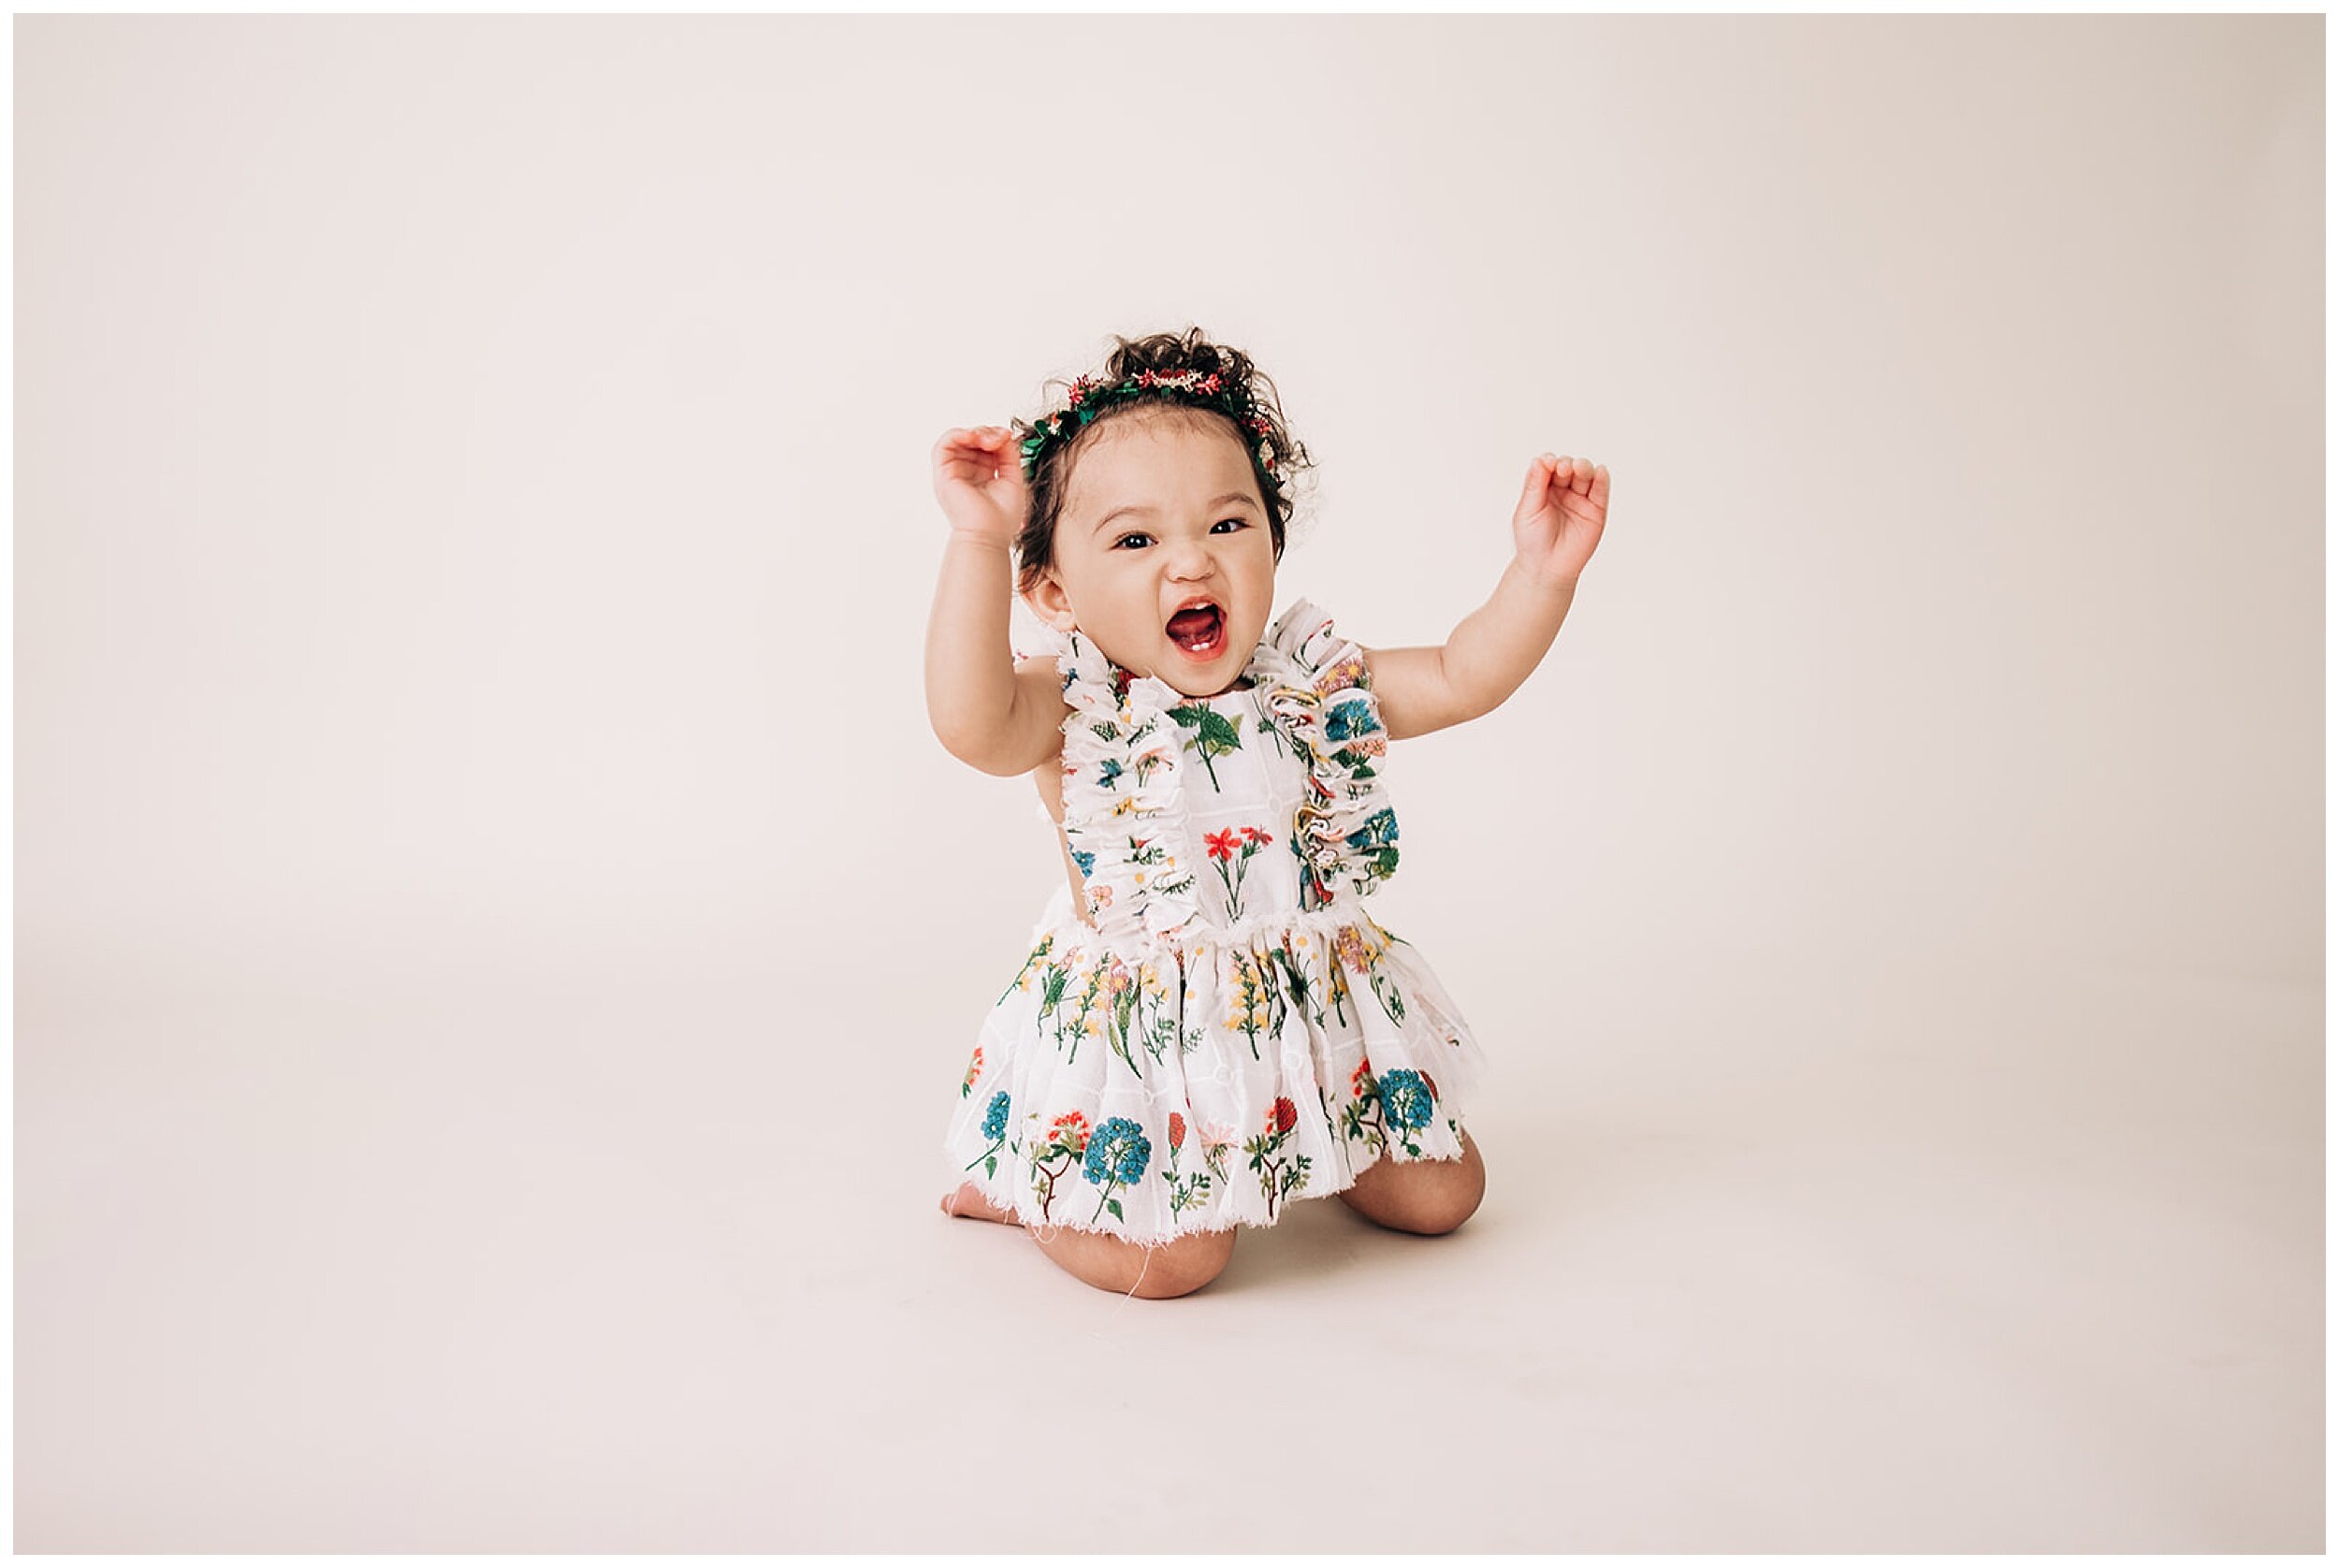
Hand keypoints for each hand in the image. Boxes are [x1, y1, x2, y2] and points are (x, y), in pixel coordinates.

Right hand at [933, 426, 1028, 548]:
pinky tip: (974, 438)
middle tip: (1001, 438)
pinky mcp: (943, 474)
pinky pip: (944, 445)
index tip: (1008, 438)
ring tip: (989, 441)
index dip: (995, 437)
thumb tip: (1005, 435)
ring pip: (957, 439)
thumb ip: (1009, 454)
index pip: (984, 446)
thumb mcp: (1013, 477)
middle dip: (987, 433)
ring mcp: (953, 472)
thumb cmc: (1001, 517)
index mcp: (981, 475)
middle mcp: (965, 473)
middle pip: (971, 440)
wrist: (989, 534)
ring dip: (975, 433)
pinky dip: (958, 435)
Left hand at [1510, 453, 1609, 587]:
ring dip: (1583, 467)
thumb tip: (1540, 459)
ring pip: (1586, 475)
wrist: (1546, 568)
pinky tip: (1599, 471)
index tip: (1547, 463)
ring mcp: (1581, 500)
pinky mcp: (1596, 510)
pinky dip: (1602, 479)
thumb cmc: (1532, 541)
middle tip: (1562, 469)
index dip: (1550, 461)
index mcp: (1544, 488)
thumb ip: (1534, 485)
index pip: (1550, 467)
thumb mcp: (1528, 510)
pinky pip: (1601, 491)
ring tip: (1578, 468)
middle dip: (1567, 464)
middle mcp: (1564, 491)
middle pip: (1569, 468)